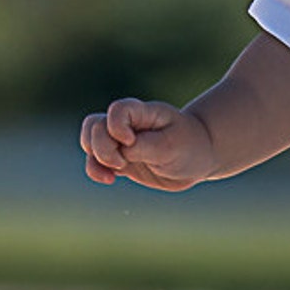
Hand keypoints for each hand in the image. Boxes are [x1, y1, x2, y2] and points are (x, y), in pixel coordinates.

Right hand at [80, 98, 216, 191]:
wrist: (199, 157)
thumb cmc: (190, 146)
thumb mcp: (172, 146)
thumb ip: (144, 147)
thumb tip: (120, 152)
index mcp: (143, 113)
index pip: (117, 110)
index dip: (116, 127)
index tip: (131, 142)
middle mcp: (128, 125)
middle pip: (95, 125)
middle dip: (101, 147)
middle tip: (122, 163)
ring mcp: (121, 142)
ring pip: (90, 141)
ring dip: (94, 159)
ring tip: (111, 175)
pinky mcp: (121, 159)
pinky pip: (96, 161)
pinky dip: (96, 170)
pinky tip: (109, 179)